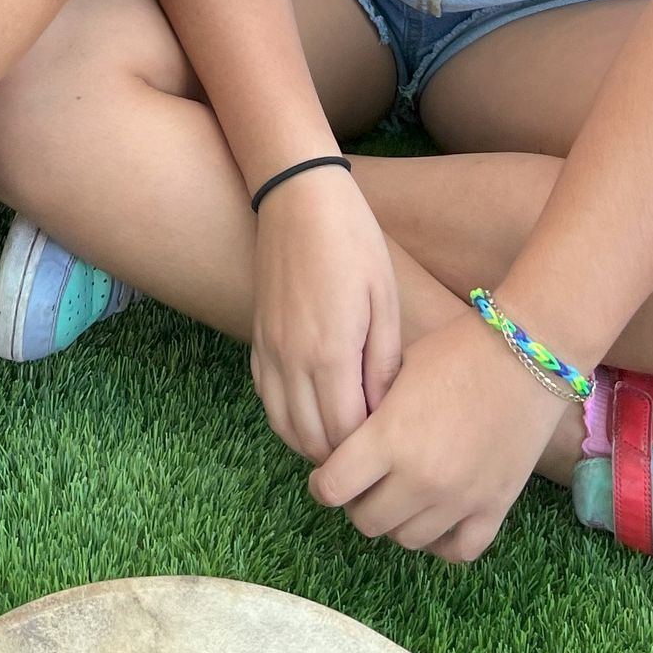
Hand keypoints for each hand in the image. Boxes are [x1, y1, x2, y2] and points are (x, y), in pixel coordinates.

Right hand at [251, 168, 401, 462]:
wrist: (296, 195)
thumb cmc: (352, 240)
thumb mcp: (383, 298)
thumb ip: (383, 363)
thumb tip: (384, 412)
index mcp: (329, 352)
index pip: (345, 435)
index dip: (369, 450)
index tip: (394, 444)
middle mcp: (291, 359)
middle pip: (312, 441)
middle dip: (344, 457)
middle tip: (376, 448)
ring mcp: (269, 350)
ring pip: (284, 427)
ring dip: (314, 442)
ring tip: (348, 434)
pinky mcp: (257, 337)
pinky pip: (267, 399)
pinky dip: (289, 419)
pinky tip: (315, 409)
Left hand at [311, 311, 570, 562]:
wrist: (525, 356)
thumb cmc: (454, 351)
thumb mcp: (396, 370)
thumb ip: (368, 413)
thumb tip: (344, 442)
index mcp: (388, 439)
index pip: (332, 488)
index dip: (322, 483)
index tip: (327, 473)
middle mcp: (419, 479)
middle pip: (366, 521)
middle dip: (356, 503)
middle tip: (364, 483)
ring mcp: (458, 501)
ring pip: (406, 540)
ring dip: (396, 520)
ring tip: (400, 495)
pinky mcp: (493, 510)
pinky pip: (456, 551)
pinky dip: (441, 540)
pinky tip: (436, 515)